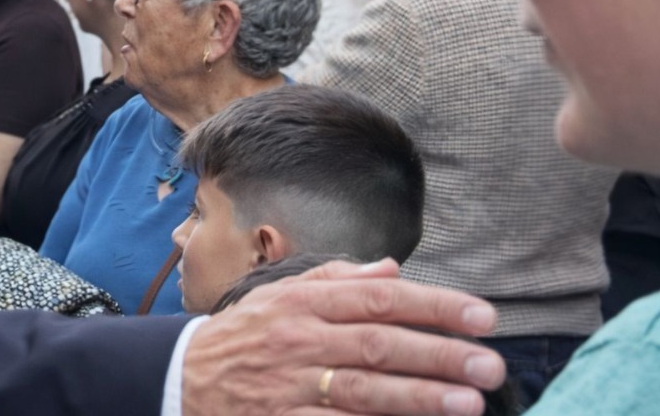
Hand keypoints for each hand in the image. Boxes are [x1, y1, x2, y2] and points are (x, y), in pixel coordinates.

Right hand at [181, 258, 506, 415]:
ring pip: (363, 391)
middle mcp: (300, 340)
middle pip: (378, 344)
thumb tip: (392, 269)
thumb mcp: (281, 294)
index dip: (433, 306)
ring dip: (419, 398)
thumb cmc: (244, 335)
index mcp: (304, 302)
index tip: (482, 317)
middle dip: (438, 353)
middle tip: (489, 364)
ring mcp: (290, 387)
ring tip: (468, 402)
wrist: (182, 379)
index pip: (378, 298)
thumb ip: (336, 279)